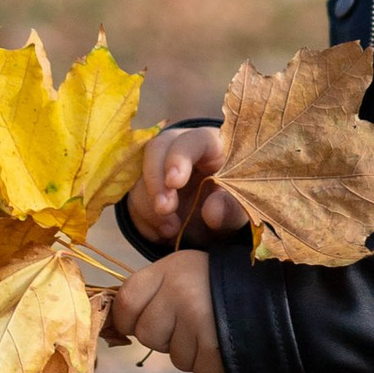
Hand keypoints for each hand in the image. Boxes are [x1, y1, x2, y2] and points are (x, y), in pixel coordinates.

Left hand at [105, 250, 225, 372]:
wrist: (287, 298)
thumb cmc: (229, 284)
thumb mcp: (189, 270)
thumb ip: (153, 292)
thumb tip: (112, 327)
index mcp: (171, 269)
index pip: (125, 302)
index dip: (128, 318)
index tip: (146, 319)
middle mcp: (180, 294)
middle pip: (147, 335)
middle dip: (166, 335)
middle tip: (195, 320)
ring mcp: (199, 323)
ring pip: (174, 357)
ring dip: (193, 352)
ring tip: (218, 329)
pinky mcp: (216, 351)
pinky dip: (213, 367)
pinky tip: (229, 345)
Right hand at [126, 120, 247, 245]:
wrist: (214, 223)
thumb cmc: (232, 206)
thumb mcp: (240, 212)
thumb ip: (231, 210)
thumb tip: (212, 211)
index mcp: (212, 146)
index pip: (192, 140)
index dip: (179, 157)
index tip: (174, 182)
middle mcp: (181, 147)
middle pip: (157, 149)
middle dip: (156, 181)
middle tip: (165, 210)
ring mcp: (159, 165)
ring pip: (140, 176)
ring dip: (150, 206)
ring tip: (171, 230)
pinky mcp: (143, 185)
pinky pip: (133, 199)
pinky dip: (144, 219)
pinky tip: (163, 232)